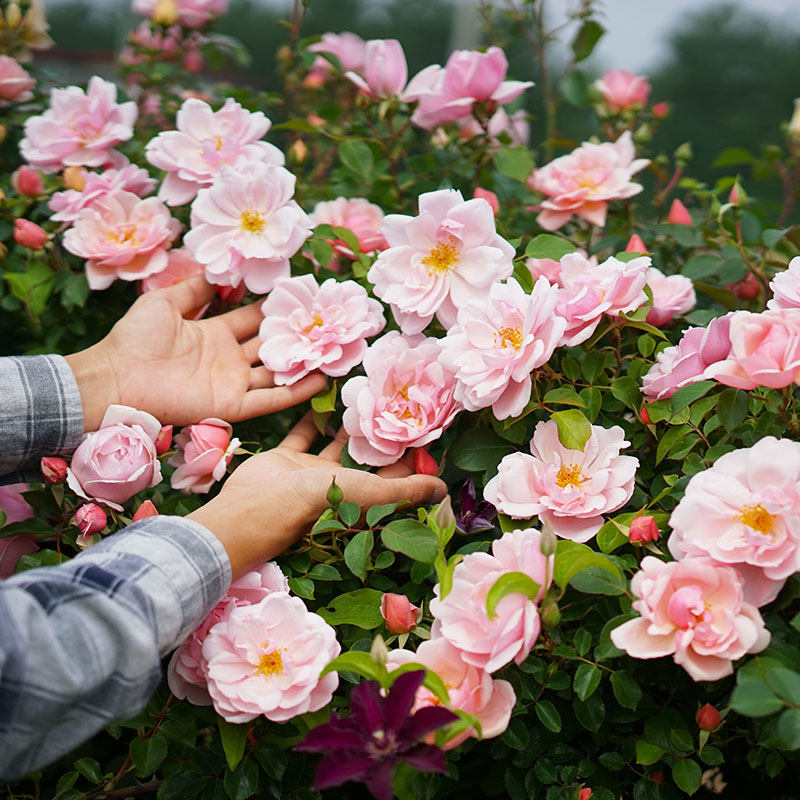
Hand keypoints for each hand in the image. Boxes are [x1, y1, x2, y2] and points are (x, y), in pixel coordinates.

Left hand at [65, 276, 326, 430]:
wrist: (117, 379)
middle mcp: (229, 359)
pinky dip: (296, 391)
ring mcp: (233, 383)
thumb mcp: (165, 302)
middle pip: (271, 345)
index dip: (275, 308)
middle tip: (327, 319)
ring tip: (334, 349)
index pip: (253, 319)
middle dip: (297, 334)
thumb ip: (194, 289)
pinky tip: (321, 379)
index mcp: (214, 334)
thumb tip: (219, 272)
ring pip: (278, 372)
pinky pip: (272, 398)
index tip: (302, 294)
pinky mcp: (234, 405)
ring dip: (304, 362)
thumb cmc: (135, 339)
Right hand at [188, 414, 447, 578]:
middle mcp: (340, 487)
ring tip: (366, 396)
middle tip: (397, 403)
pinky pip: (304, 433)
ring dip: (350, 426)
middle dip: (382, 435)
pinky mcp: (289, 458)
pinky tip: (325, 395)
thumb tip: (444, 489)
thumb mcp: (372, 494)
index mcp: (363, 498)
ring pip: (337, 445)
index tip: (426, 428)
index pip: (396, 476)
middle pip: (368, 459)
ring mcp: (312, 472)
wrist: (260, 504)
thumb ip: (407, 490)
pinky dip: (313, 418)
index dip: (412, 457)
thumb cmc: (319, 503)